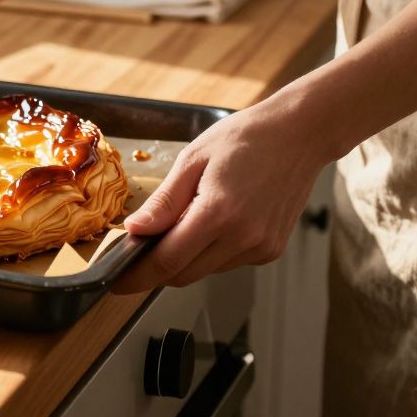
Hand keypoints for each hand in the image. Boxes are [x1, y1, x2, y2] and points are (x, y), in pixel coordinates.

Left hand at [111, 92, 331, 293]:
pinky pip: (227, 262)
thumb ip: (163, 202)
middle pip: (184, 274)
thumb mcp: (192, 160)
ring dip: (186, 257)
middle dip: (156, 268)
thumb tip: (135, 230)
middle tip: (138, 250)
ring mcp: (261, 247)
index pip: (167, 261)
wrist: (299, 135)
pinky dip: (211, 251)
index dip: (137, 275)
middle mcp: (243, 237)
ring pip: (205, 270)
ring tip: (186, 219)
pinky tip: (216, 222)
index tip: (117, 281)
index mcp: (219, 212)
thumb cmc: (246, 138)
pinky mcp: (271, 251)